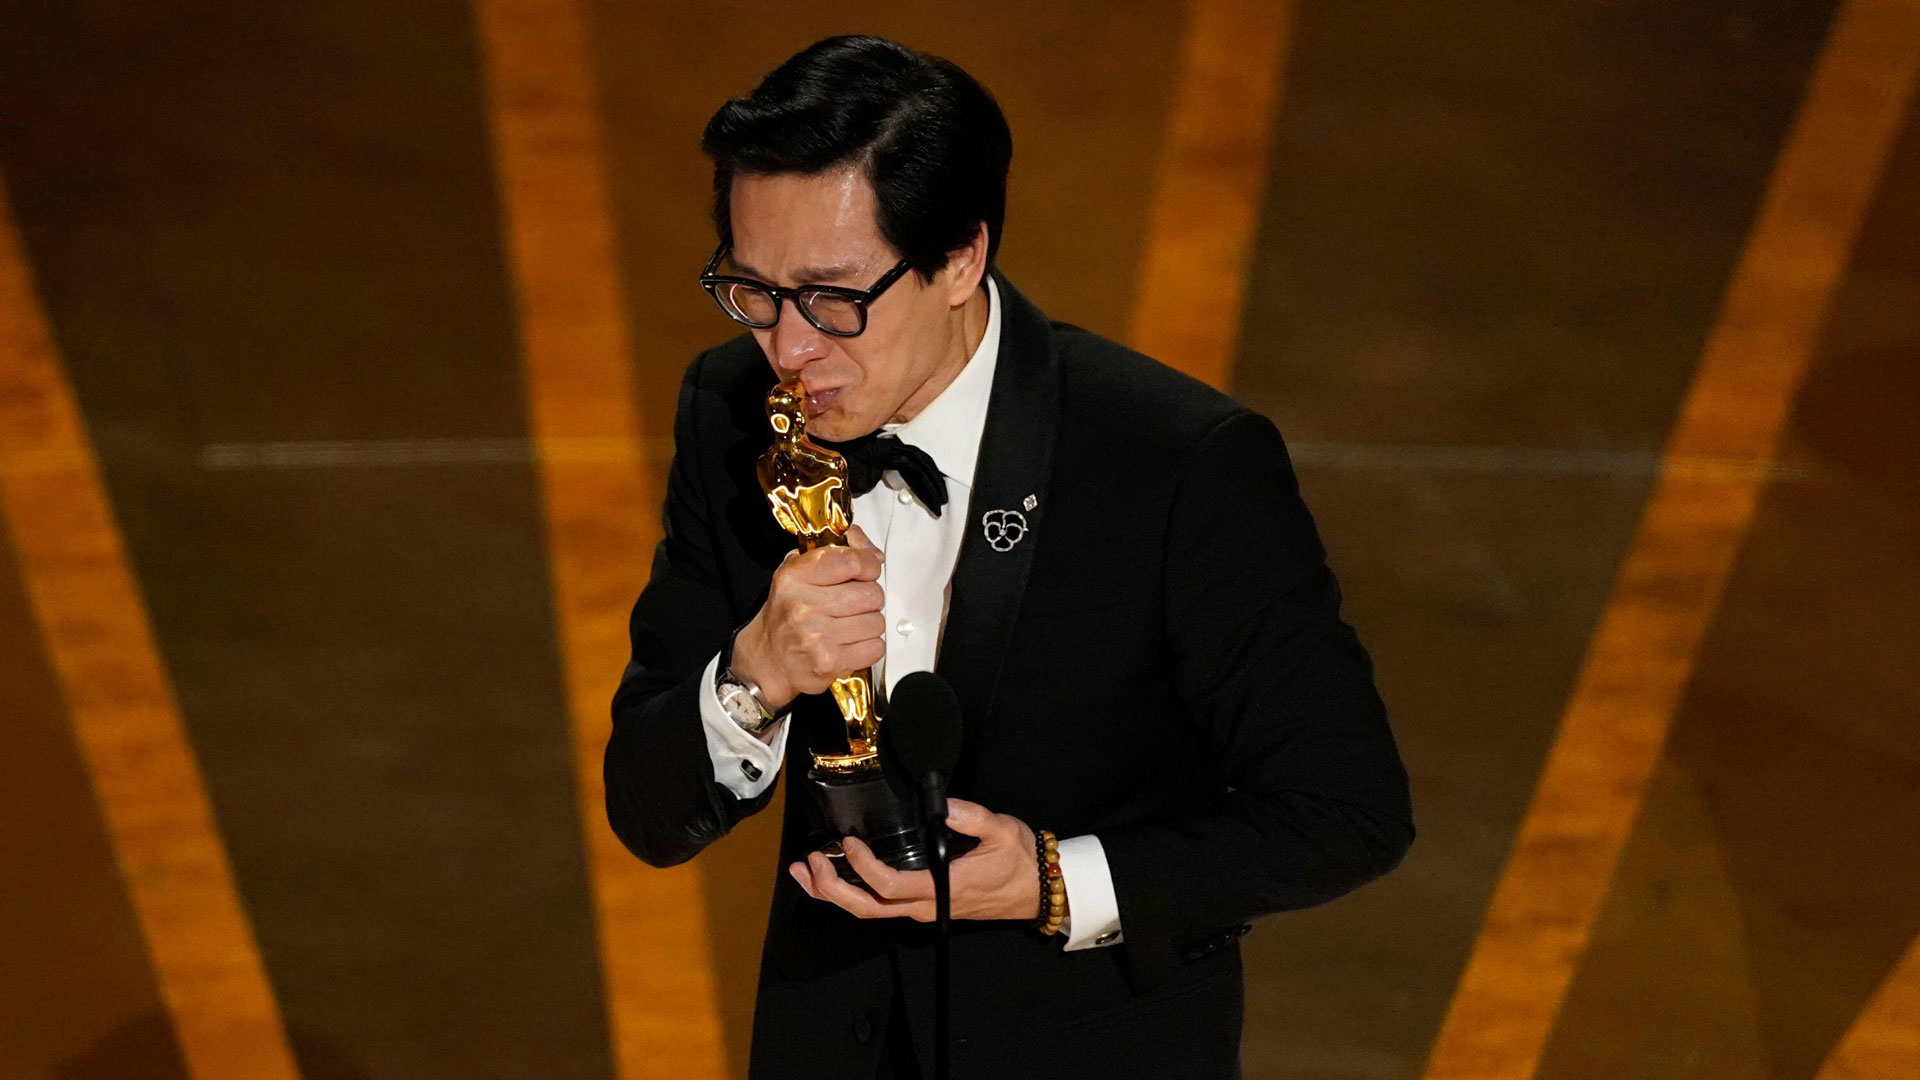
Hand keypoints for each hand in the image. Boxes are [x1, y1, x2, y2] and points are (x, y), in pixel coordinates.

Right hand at [732, 525, 884, 710]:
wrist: (767, 661)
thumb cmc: (785, 615)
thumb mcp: (798, 572)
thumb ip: (838, 551)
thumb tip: (875, 554)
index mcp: (794, 578)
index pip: (852, 561)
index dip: (869, 565)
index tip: (868, 571)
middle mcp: (803, 606)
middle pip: (871, 593)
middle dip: (869, 598)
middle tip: (851, 604)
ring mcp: (817, 637)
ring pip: (876, 621)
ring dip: (869, 624)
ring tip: (848, 625)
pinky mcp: (830, 662)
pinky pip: (875, 647)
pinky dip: (869, 647)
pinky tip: (850, 644)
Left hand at [788, 798, 1048, 922]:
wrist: (1037, 890)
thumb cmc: (1019, 860)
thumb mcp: (1000, 830)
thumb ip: (970, 816)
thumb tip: (940, 802)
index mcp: (942, 889)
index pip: (890, 887)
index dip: (863, 868)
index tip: (849, 841)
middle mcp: (926, 906)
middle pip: (868, 908)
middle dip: (832, 889)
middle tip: (808, 862)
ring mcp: (922, 910)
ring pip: (869, 912)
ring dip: (833, 893)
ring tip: (805, 872)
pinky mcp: (922, 906)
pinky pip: (879, 906)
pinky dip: (850, 892)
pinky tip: (834, 877)